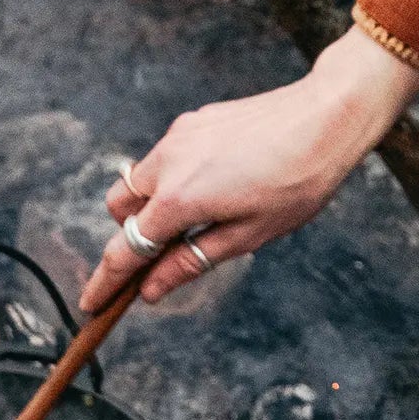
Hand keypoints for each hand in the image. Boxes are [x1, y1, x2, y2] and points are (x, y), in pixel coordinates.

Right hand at [83, 25, 418, 310]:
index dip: (105, 281)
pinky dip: (175, 176)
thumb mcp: (249, 235)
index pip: (125, 249)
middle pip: (119, 209)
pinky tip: (221, 181)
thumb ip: (192, 261)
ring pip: (139, 178)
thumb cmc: (298, 180)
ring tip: (203, 215)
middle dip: (131, 234)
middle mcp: (167, 163)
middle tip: (165, 252)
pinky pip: (167, 156)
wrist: (327, 115)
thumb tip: (152, 288)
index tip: (90, 304)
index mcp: (178, 199)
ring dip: (152, 203)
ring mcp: (179, 136)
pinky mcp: (195, 120)